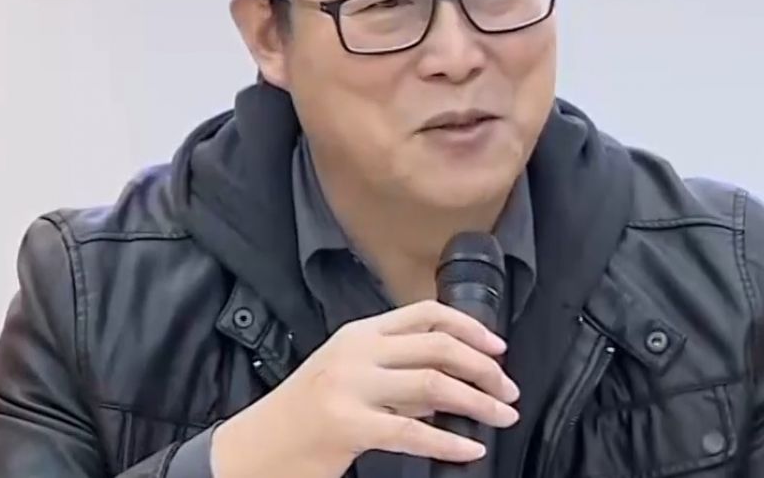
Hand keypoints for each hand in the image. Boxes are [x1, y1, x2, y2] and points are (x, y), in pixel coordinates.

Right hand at [211, 300, 519, 477]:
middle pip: (439, 347)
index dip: (470, 327)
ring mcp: (350, 387)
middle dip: (485, 369)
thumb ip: (392, 368)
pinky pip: (413, 433)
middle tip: (508, 390)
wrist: (255, 448)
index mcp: (359, 333)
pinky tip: (471, 450)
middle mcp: (356, 352)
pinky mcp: (348, 426)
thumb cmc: (304, 415)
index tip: (499, 348)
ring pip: (433, 386)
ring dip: (478, 403)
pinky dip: (450, 443)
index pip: (426, 314)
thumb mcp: (346, 374)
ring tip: (503, 417)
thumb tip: (450, 376)